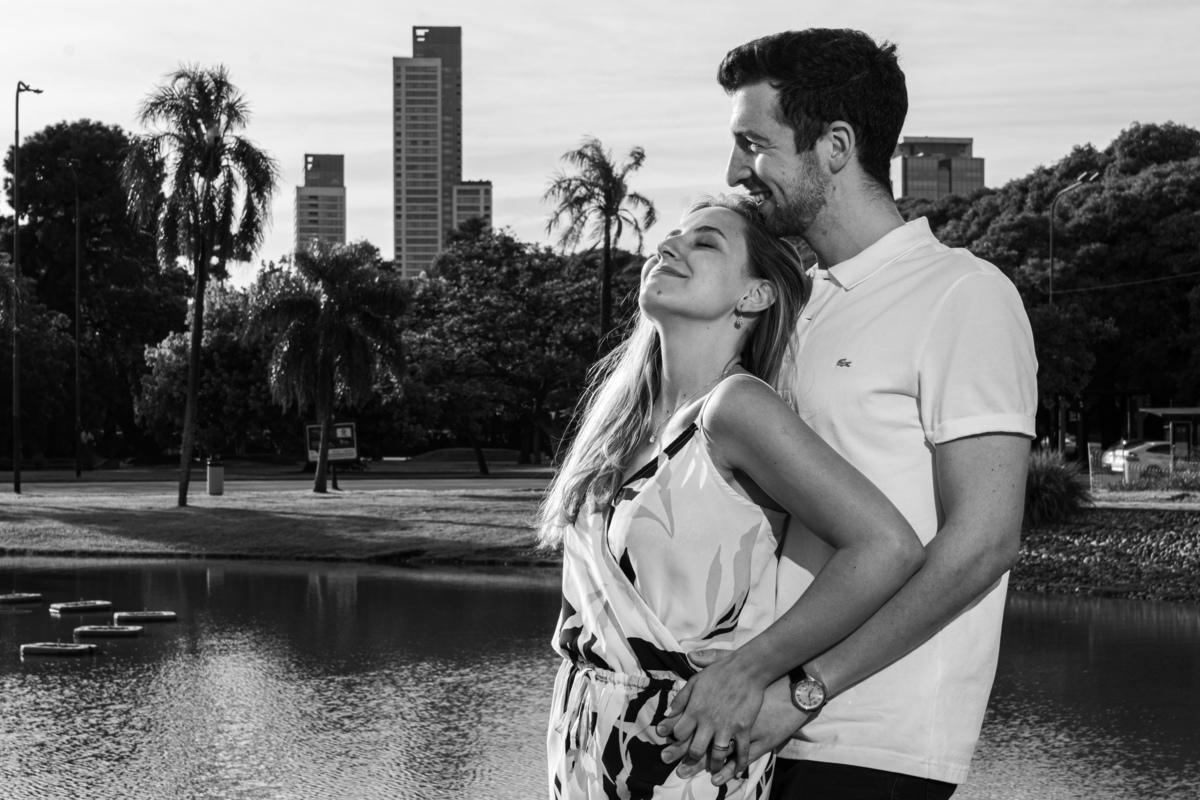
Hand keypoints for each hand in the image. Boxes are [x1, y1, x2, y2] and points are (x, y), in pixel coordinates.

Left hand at [653, 648, 767, 777]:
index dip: (677, 739)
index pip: (679, 733)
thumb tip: (668, 713)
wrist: (746, 669)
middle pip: (696, 749)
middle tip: (694, 760)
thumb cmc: (719, 672)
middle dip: (692, 757)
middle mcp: (708, 721)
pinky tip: (737, 770)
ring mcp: (727, 726)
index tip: (680, 741)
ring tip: (713, 768)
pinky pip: (741, 752)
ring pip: (717, 754)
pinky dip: (739, 764)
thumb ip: (681, 698)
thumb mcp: (695, 681)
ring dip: (713, 764)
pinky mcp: (743, 728)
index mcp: (694, 709)